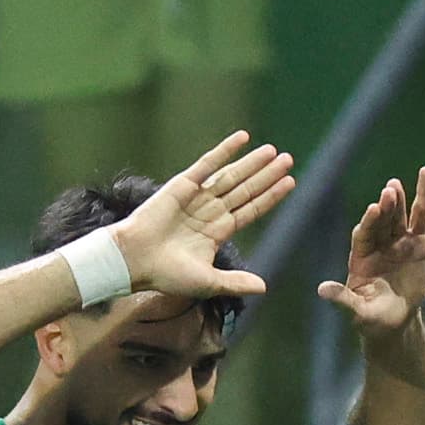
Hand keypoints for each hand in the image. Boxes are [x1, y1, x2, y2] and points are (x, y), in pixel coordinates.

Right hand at [108, 131, 296, 305]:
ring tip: (273, 150)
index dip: (270, 197)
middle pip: (245, 189)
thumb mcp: (207, 281)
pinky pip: (209, 163)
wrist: (135, 259)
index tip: (290, 182)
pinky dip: (225, 150)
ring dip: (252, 163)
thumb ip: (235, 282)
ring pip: (231, 176)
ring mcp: (197, 196)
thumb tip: (264, 287)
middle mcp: (209, 211)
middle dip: (266, 175)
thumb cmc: (166, 274)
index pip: (250, 210)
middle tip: (288, 159)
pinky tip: (243, 137)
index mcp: (216, 232)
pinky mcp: (183, 184)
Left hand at [319, 168, 424, 336]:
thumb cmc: (372, 318)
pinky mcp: (418, 240)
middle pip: (381, 222)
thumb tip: (322, 290)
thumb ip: (343, 299)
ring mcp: (398, 240)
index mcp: (360, 257)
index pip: (364, 235)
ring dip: (398, 200)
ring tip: (396, 184)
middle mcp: (378, 244)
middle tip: (388, 191)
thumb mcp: (357, 311)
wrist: (396, 321)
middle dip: (385, 207)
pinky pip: (421, 215)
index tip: (373, 209)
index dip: (368, 222)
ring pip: (398, 215)